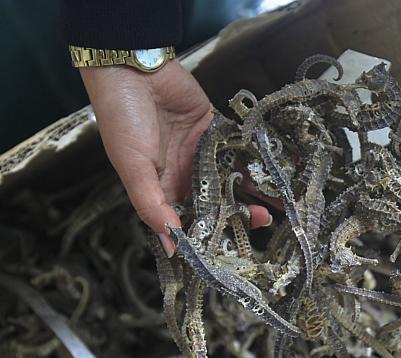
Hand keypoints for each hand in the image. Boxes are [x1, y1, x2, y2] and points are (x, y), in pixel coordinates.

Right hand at [79, 61, 270, 255]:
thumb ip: (152, 206)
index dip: (211, 233)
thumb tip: (170, 246)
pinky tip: (275, 167)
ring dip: (254, 188)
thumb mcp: (133, 167)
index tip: (234, 246)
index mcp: (161, 187)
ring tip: (279, 199)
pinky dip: (256, 157)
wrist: (132, 68)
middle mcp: (183, 172)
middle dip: (239, 212)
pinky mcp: (215, 127)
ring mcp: (201, 150)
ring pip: (232, 176)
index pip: (190, 219)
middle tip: (263, 219)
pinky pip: (239, 147)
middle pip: (217, 200)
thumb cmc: (122, 118)